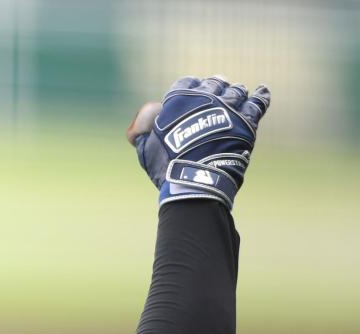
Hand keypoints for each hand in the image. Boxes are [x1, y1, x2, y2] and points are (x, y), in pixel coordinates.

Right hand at [127, 75, 269, 208]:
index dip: (190, 88)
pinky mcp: (248, 120)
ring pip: (236, 91)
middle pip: (214, 83)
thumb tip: (150, 111)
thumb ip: (142, 128)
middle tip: (217, 94)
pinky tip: (262, 91)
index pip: (187, 83)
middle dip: (215, 88)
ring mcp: (229, 106)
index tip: (193, 95)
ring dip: (235, 93)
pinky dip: (261, 95)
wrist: (196, 178)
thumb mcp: (144, 147)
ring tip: (235, 98)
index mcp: (179, 98)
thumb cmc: (167, 165)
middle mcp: (206, 96)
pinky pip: (258, 101)